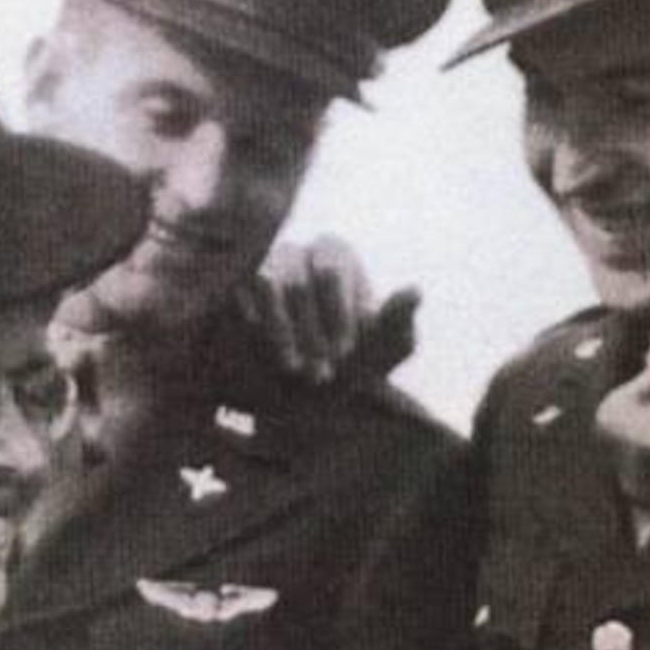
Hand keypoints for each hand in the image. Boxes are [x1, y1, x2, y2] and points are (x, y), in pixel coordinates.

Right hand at [238, 236, 418, 384]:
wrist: (299, 397)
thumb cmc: (349, 365)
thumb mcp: (383, 350)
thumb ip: (399, 322)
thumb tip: (415, 291)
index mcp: (337, 255)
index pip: (334, 272)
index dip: (340, 314)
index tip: (346, 353)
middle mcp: (297, 252)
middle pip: (298, 282)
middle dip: (312, 332)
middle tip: (321, 375)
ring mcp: (261, 268)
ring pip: (268, 287)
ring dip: (284, 335)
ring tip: (294, 370)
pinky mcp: (234, 288)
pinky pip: (239, 295)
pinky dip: (254, 326)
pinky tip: (263, 352)